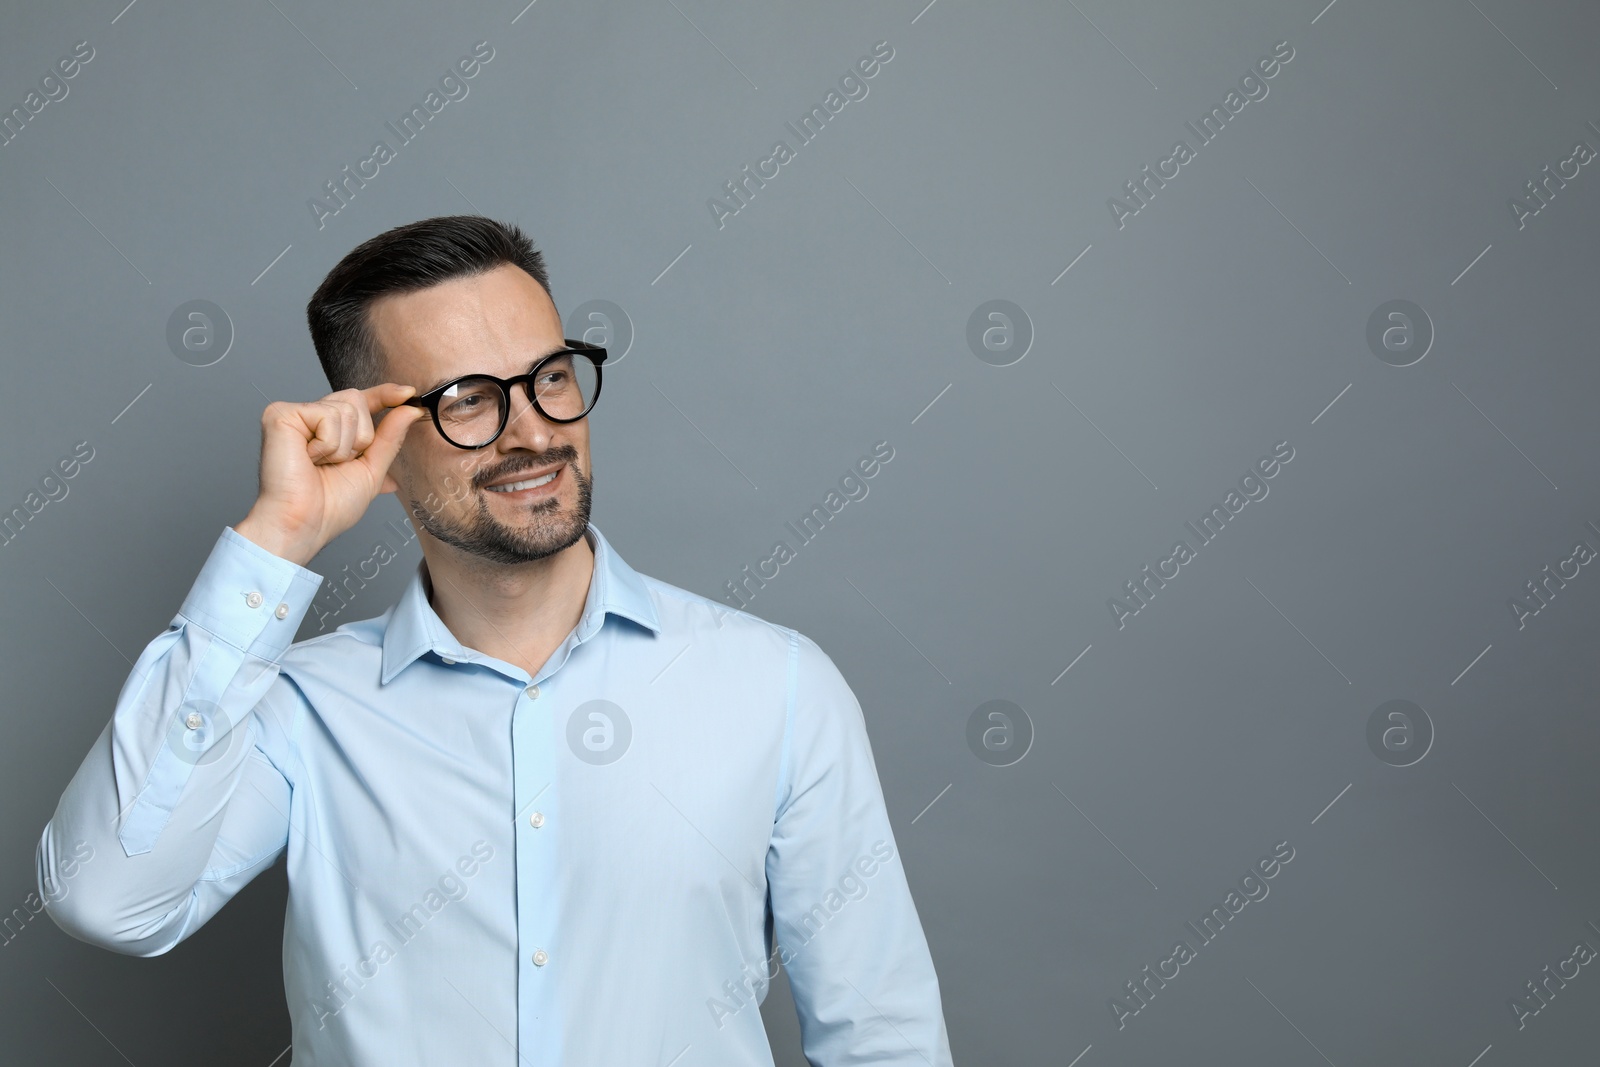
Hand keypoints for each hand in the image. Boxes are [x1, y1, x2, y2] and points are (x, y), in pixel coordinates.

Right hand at [234, 384, 424, 566]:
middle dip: (361, 437)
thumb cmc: (330, 506)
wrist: (303, 524)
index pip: (361, 400)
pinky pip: (327, 416)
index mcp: (330, 429)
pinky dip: (328, 445)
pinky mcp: (281, 415)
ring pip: (346, 408)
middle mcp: (311, 418)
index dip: (385, 394)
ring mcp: (294, 414)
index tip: (409, 393)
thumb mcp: (373, 469)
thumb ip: (390, 437)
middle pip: (356, 398)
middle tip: (338, 463)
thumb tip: (410, 408)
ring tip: (321, 464)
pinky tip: (309, 459)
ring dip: (344, 446)